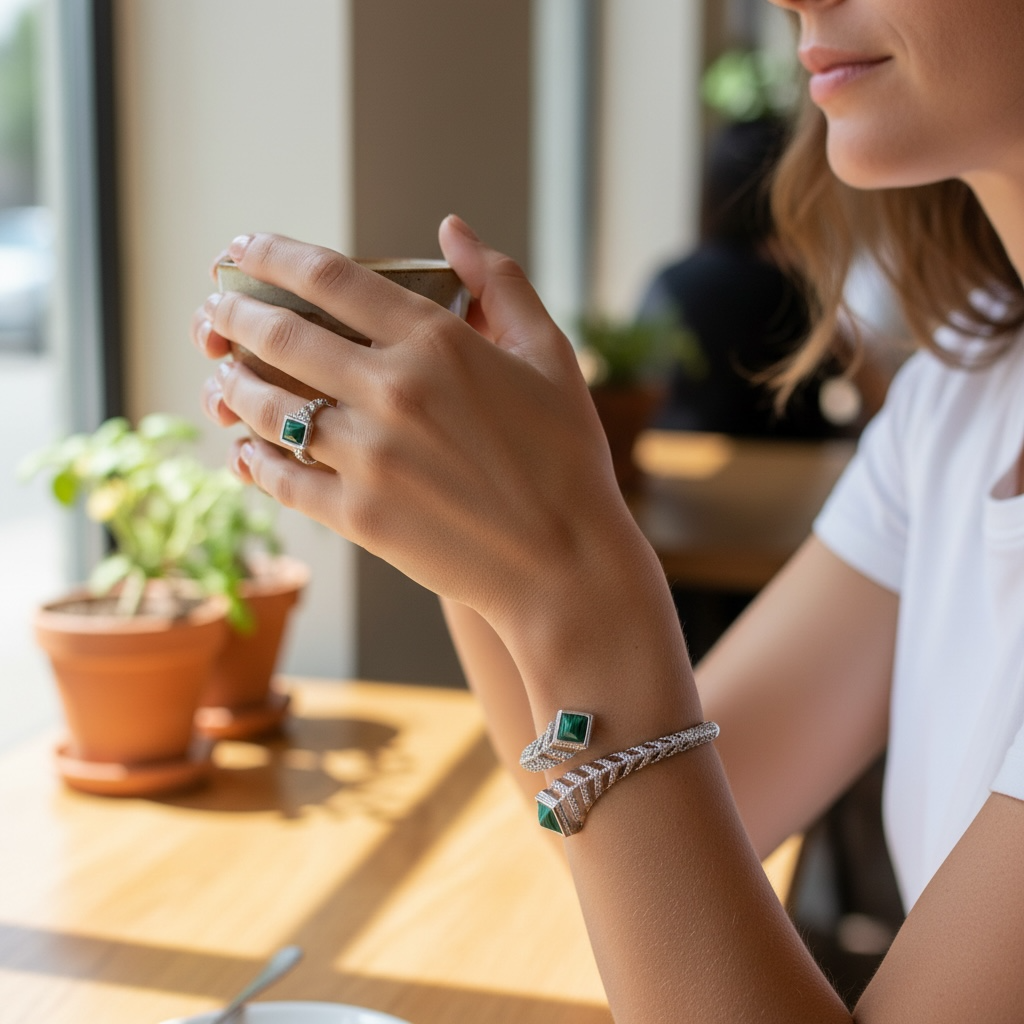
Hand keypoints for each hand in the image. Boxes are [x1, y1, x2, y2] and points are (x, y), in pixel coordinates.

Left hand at [192, 217, 636, 635]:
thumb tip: (452, 228)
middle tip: (211, 310)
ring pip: (270, 407)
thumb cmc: (568, 458)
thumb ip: (502, 283)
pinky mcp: (358, 516)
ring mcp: (370, 457)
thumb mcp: (551, 357)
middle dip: (232, 314)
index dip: (271, 255)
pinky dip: (253, 459)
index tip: (240, 251)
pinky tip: (242, 449)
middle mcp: (394, 391)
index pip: (329, 278)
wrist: (566, 563)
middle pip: (282, 336)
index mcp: (438, 342)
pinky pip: (282, 478)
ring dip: (231, 384)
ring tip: (218, 376)